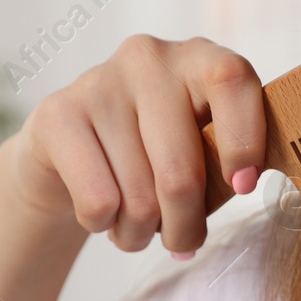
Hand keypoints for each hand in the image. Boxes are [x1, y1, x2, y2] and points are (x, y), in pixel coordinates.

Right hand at [0, 34, 266, 255]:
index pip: (232, 81)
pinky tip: (104, 212)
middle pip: (181, 168)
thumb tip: (244, 182)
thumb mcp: (203, 148)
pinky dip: (105, 225)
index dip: (243, 140)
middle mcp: (148, 59)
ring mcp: (98, 82)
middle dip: (186, 224)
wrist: (70, 152)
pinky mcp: (57, 115)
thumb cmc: (157, 155)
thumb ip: (231, 156)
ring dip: (143, 233)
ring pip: (139, 197)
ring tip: (139, 227)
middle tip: (185, 241)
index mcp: (199, 59)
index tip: (242, 186)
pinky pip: (99, 201)